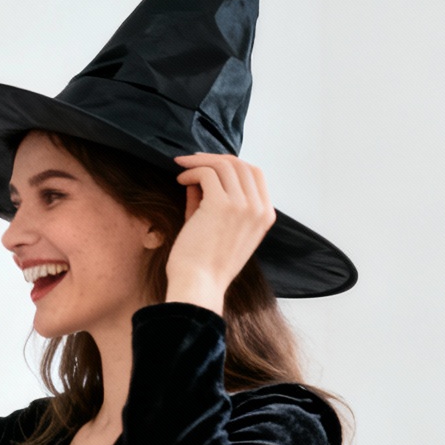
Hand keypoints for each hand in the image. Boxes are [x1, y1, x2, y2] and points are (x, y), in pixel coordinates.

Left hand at [166, 153, 275, 314]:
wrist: (198, 286)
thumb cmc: (203, 264)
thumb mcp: (217, 228)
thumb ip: (211, 202)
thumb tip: (198, 179)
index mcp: (264, 216)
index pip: (255, 175)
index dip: (231, 164)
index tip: (208, 165)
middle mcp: (258, 209)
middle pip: (242, 165)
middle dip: (214, 158)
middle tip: (190, 161)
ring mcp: (243, 206)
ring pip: (224, 165)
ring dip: (199, 162)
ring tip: (181, 170)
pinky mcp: (222, 205)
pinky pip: (207, 174)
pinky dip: (191, 172)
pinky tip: (180, 180)